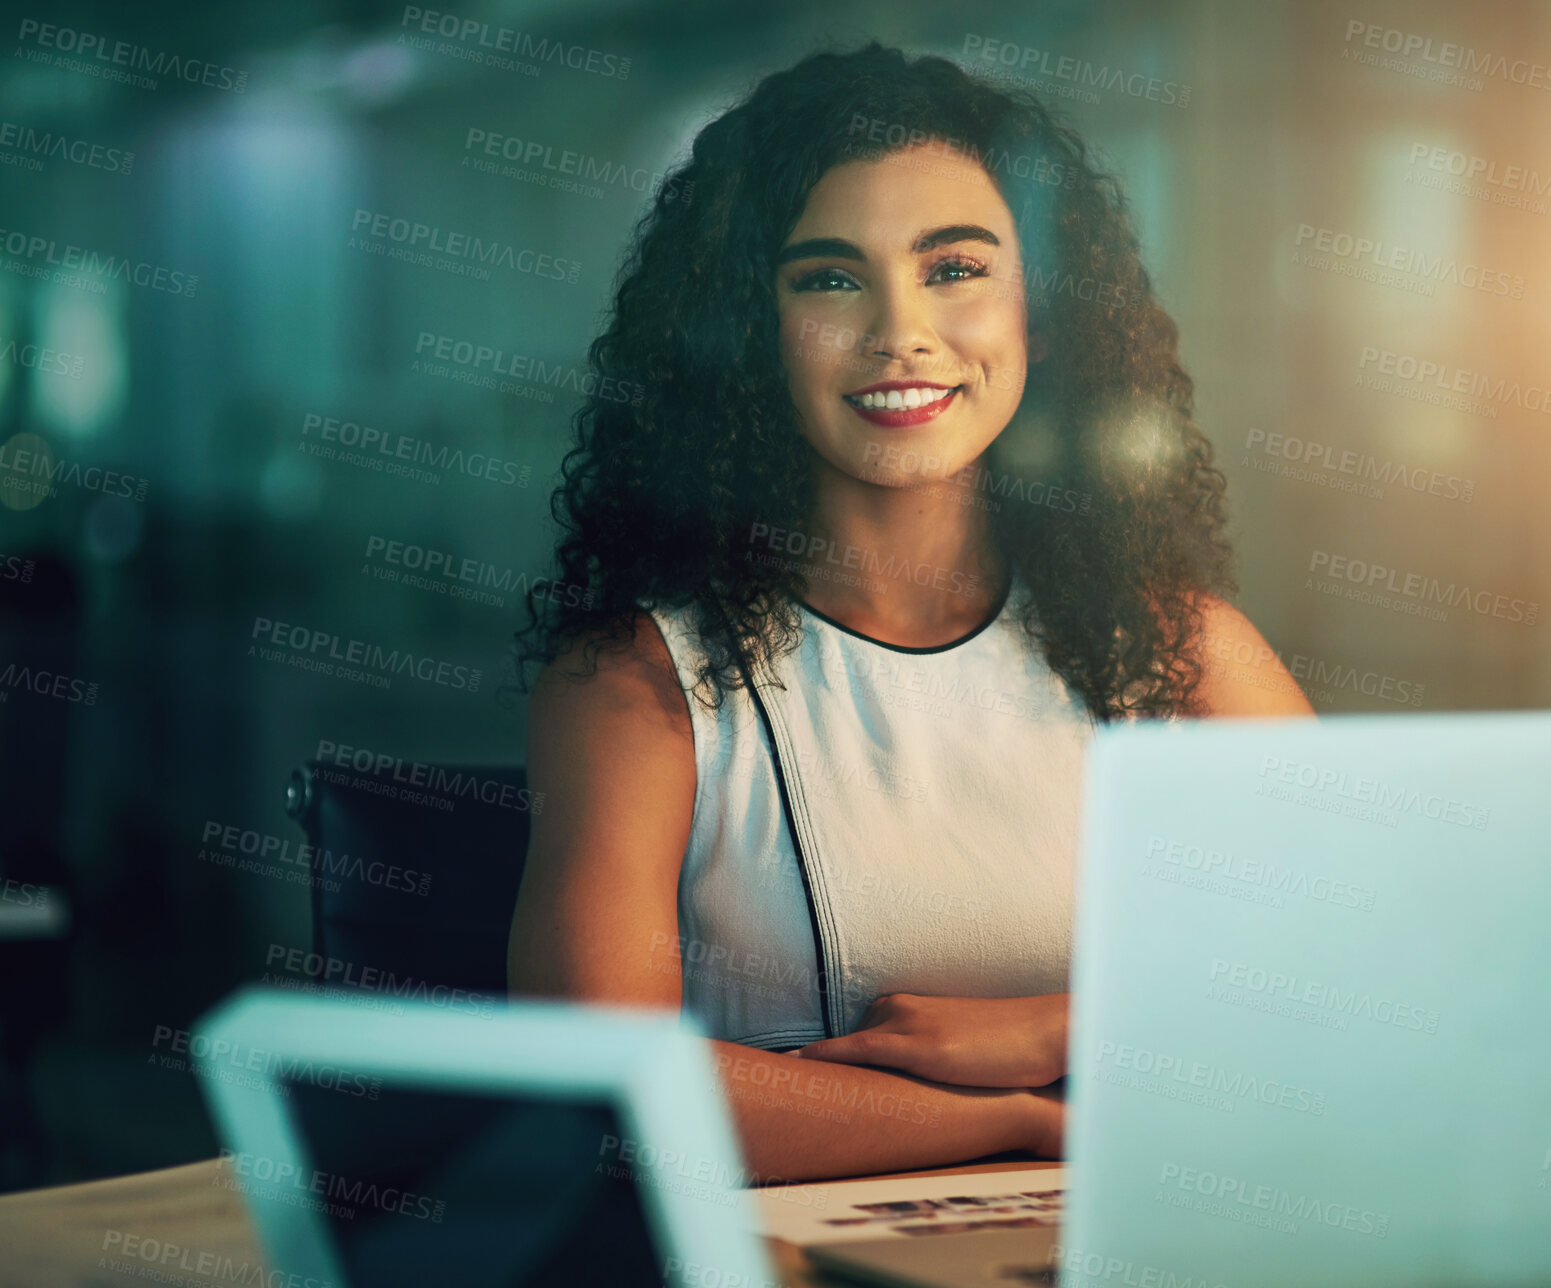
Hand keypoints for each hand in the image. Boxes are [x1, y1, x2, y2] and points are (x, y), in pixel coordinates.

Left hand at [792, 993, 1068, 1088]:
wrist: (1044, 1033)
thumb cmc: (1005, 1046)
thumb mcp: (954, 1045)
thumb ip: (921, 1054)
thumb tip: (906, 1080)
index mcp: (903, 1005)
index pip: (851, 1036)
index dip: (825, 1062)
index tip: (787, 1072)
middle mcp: (898, 1008)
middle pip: (843, 1046)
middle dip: (822, 1069)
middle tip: (788, 1084)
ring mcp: (907, 1024)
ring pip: (845, 1049)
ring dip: (819, 1068)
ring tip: (791, 1082)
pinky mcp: (920, 1046)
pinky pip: (860, 1050)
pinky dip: (827, 1056)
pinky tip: (797, 1063)